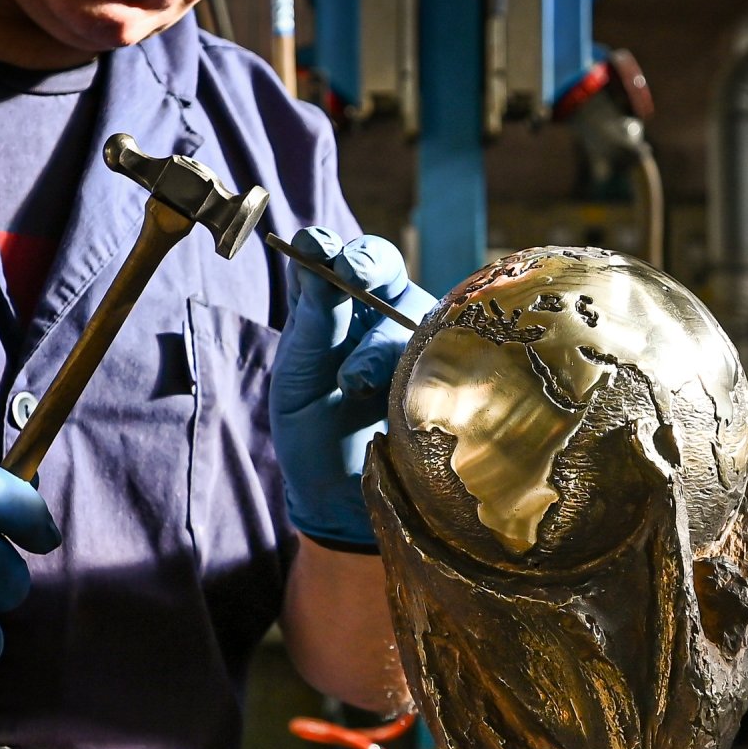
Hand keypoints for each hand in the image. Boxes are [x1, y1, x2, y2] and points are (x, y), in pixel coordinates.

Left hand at [270, 230, 435, 550]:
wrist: (344, 502)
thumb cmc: (313, 436)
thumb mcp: (298, 379)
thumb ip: (312, 323)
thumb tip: (315, 258)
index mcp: (336, 310)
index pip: (336, 261)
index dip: (326, 246)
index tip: (314, 246)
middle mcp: (379, 316)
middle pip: (383, 267)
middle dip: (367, 263)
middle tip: (351, 273)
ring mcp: (418, 342)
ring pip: (407, 315)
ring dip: (376, 345)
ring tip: (354, 386)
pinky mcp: (449, 374)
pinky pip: (442, 352)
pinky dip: (416, 369)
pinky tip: (397, 397)